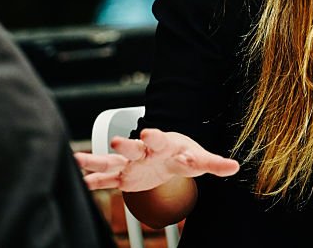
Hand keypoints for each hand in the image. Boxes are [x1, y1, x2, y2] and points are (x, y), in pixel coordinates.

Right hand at [74, 128, 239, 191]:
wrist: (167, 154)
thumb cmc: (183, 153)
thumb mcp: (199, 158)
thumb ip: (213, 163)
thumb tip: (235, 167)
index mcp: (165, 145)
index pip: (161, 139)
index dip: (156, 137)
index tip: (150, 134)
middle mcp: (145, 151)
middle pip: (134, 147)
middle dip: (127, 145)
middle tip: (117, 142)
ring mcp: (131, 163)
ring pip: (112, 161)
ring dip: (98, 160)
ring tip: (80, 159)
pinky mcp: (122, 176)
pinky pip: (104, 178)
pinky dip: (91, 178)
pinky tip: (77, 179)